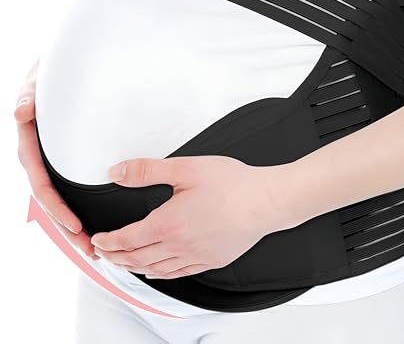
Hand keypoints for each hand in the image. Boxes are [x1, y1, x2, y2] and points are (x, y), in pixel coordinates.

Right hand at [15, 58, 97, 259]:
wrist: (60, 73)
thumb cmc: (49, 78)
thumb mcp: (36, 82)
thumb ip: (28, 96)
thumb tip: (21, 112)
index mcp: (32, 147)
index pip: (42, 185)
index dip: (57, 208)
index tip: (76, 226)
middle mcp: (41, 160)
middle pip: (52, 203)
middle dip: (68, 229)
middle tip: (91, 251)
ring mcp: (53, 163)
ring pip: (62, 201)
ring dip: (74, 227)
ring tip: (95, 249)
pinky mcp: (66, 161)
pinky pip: (71, 189)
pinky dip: (82, 208)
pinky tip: (95, 222)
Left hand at [90, 155, 289, 278]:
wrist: (267, 201)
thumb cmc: (232, 184)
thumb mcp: (186, 168)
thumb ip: (148, 170)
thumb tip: (118, 172)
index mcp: (169, 224)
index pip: (127, 239)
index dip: (108, 241)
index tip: (98, 241)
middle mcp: (180, 246)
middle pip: (137, 258)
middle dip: (116, 258)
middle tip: (104, 255)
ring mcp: (197, 256)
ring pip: (156, 269)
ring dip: (134, 268)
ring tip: (124, 264)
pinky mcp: (212, 260)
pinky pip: (178, 274)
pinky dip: (160, 274)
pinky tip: (157, 271)